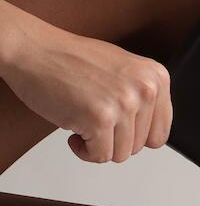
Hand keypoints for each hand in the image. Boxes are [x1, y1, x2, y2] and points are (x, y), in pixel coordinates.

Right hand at [0, 0, 172, 161]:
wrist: (33, 49)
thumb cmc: (70, 60)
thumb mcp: (122, 71)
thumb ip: (142, 98)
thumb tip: (152, 131)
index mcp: (155, 77)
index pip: (159, 133)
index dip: (134, 137)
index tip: (118, 129)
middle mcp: (144, 89)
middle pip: (140, 147)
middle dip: (114, 140)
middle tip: (94, 119)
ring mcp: (123, 104)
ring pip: (121, 155)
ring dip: (98, 145)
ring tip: (83, 119)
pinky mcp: (100, 118)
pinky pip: (100, 157)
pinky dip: (84, 151)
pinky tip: (74, 130)